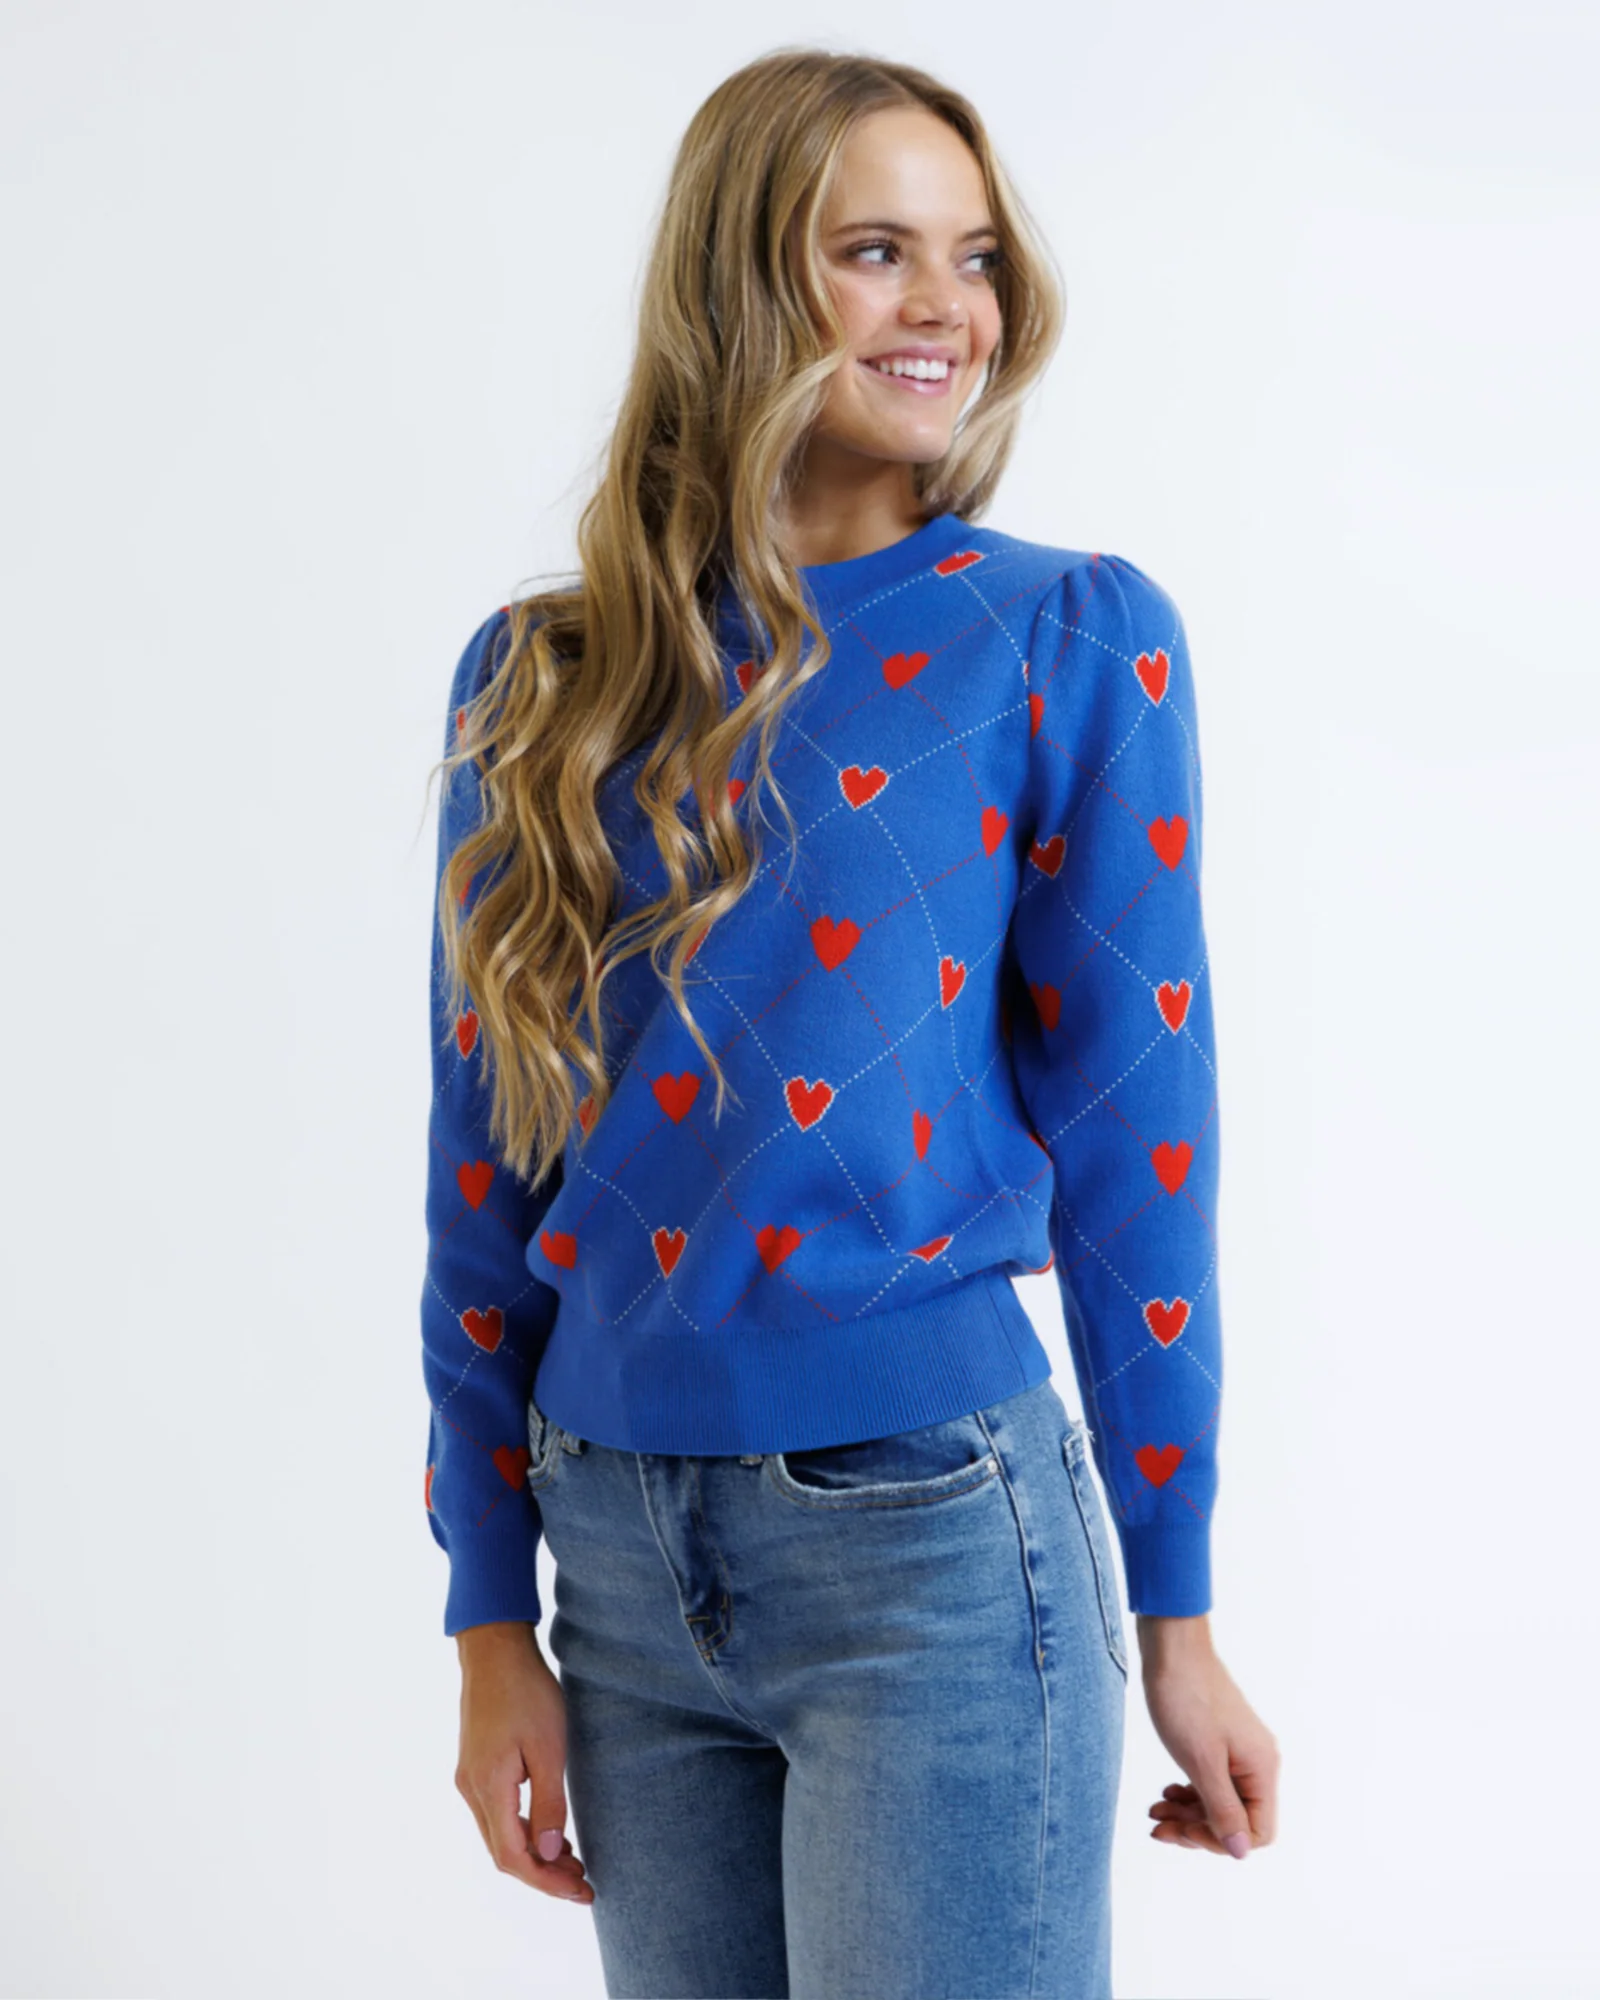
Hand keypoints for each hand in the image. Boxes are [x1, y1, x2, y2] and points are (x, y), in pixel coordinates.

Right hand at [454, 1621, 595, 1904]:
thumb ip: (547, 1802)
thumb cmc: (526, 1692)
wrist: (494, 1649)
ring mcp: (470, 1778)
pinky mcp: (476, 1766)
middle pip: (504, 1853)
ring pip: (499, 1836)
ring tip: (572, 1862)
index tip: (580, 1890)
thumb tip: (546, 1855)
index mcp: (489, 1787)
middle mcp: (472, 1789)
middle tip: (583, 1882)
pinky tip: (549, 1831)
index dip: (546, 1882)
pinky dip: (523, 1831)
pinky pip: (497, 1815)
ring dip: (534, 1855)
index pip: (514, 1857)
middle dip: (543, 1875)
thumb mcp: (548, 1746)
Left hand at [1136, 1616, 1278, 1859]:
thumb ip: (1223, 1809)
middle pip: (1236, 1819)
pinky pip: (1211, 1780)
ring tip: (1154, 1811)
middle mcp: (1257, 1762)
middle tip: (1158, 1827)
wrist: (1172, 1647)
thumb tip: (1240, 1852)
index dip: (1221, 1841)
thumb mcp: (1201, 1762)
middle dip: (1197, 1828)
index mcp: (1262, 1768)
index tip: (1185, 1831)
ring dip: (1188, 1813)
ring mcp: (1239, 1750)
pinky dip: (1188, 1792)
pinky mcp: (1220, 1741)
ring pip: (1220, 1801)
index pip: (1258, 1831)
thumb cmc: (1186, 1699)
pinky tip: (1166, 1792)